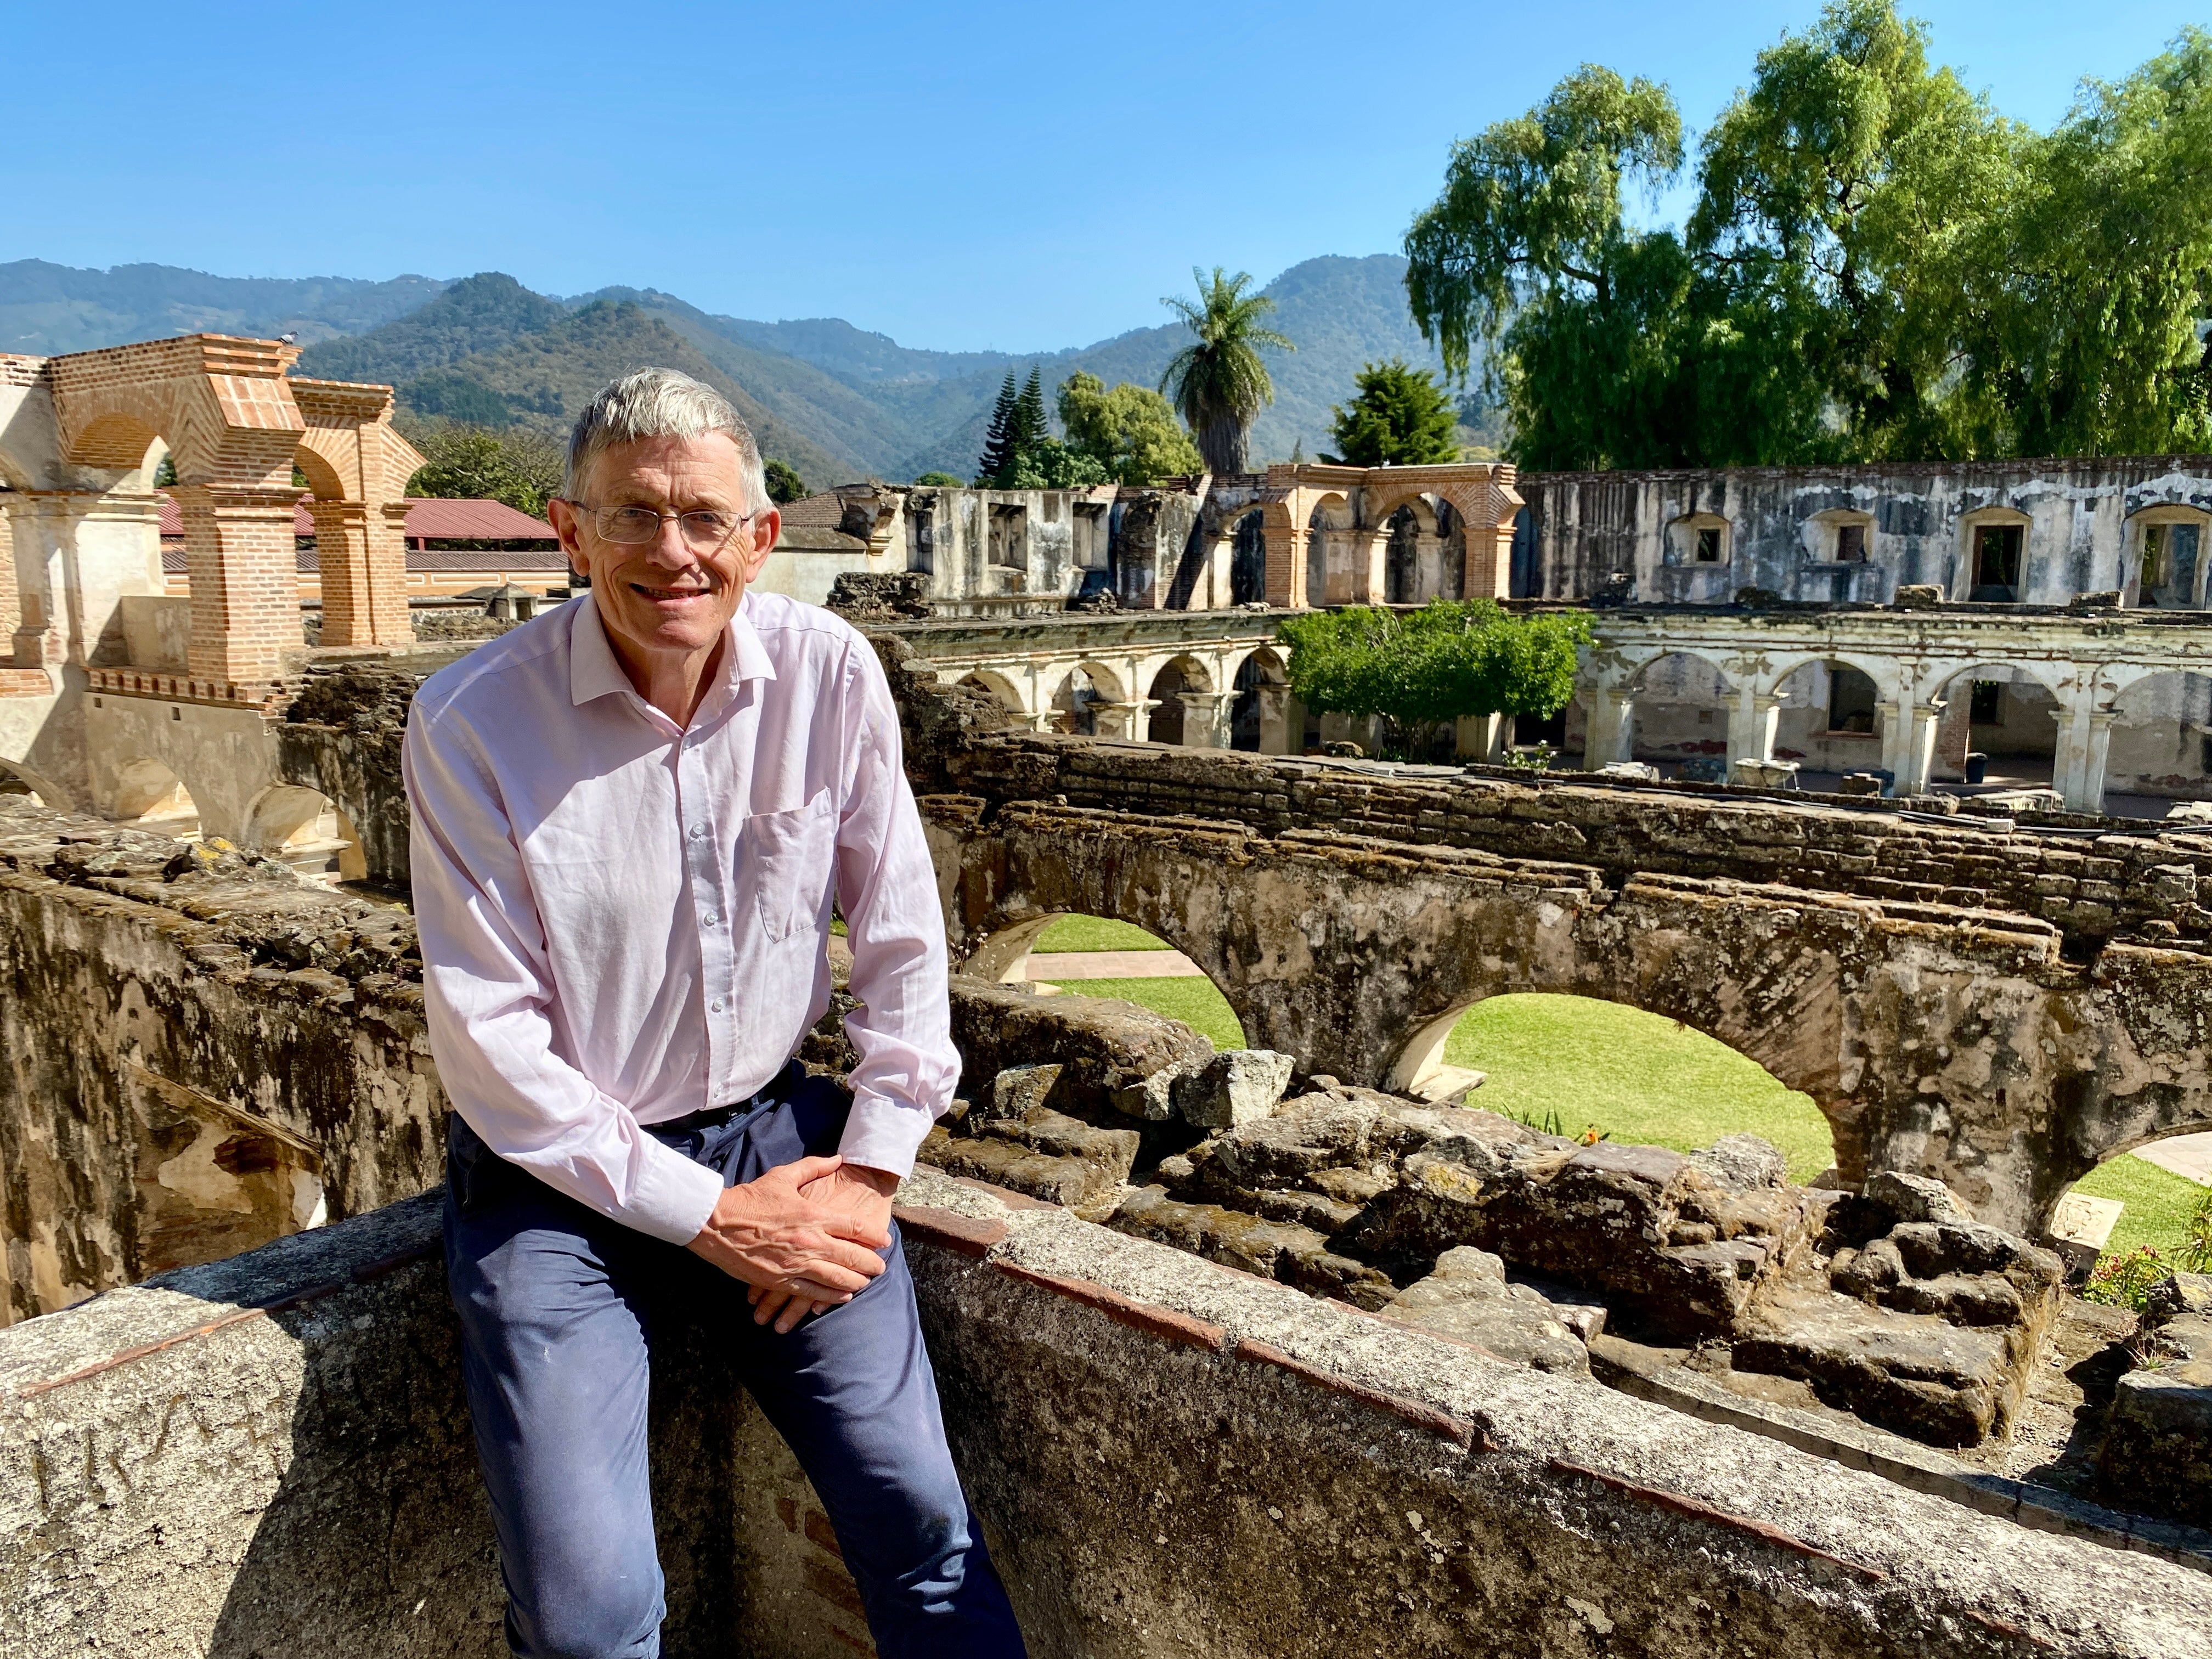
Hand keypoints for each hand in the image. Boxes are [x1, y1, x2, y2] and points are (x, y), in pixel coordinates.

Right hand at [686, 1156, 890, 1325]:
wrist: (716, 1223)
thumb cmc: (750, 1198)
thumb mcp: (783, 1176)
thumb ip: (814, 1167)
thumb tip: (839, 1158)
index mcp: (813, 1215)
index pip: (856, 1227)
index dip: (875, 1236)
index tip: (885, 1241)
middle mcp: (810, 1241)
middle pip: (853, 1257)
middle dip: (872, 1264)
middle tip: (880, 1267)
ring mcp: (796, 1264)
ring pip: (838, 1279)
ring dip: (857, 1282)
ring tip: (865, 1282)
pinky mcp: (780, 1281)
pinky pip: (813, 1293)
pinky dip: (831, 1296)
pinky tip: (842, 1295)